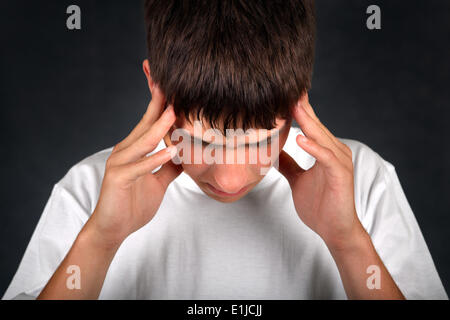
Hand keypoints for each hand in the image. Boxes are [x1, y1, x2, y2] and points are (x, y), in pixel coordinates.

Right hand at [86, 85, 182, 247]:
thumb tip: (184, 156)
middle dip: (159, 104)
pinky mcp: (118, 178)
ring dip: (159, 127)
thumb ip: (168, 168)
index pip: (149, 123)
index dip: (161, 105)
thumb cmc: (133, 204)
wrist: (112, 229)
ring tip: (175, 112)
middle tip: (171, 84)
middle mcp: (124, 151)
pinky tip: (171, 151)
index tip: (173, 88)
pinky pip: (140, 166)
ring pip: (143, 141)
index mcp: (133, 150)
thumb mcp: (158, 183)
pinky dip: (156, 159)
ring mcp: (119, 163)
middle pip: (145, 124)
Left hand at [278, 93, 364, 250]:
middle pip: (315, 125)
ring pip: (321, 137)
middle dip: (301, 107)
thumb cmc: (319, 205)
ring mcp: (339, 162)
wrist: (334, 230)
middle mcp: (334, 151)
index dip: (298, 110)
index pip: (310, 125)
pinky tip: (300, 138)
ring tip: (293, 106)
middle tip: (287, 88)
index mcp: (325, 151)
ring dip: (307, 121)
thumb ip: (288, 164)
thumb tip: (274, 151)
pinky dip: (313, 147)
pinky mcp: (340, 175)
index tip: (282, 94)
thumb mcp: (297, 180)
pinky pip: (325, 157)